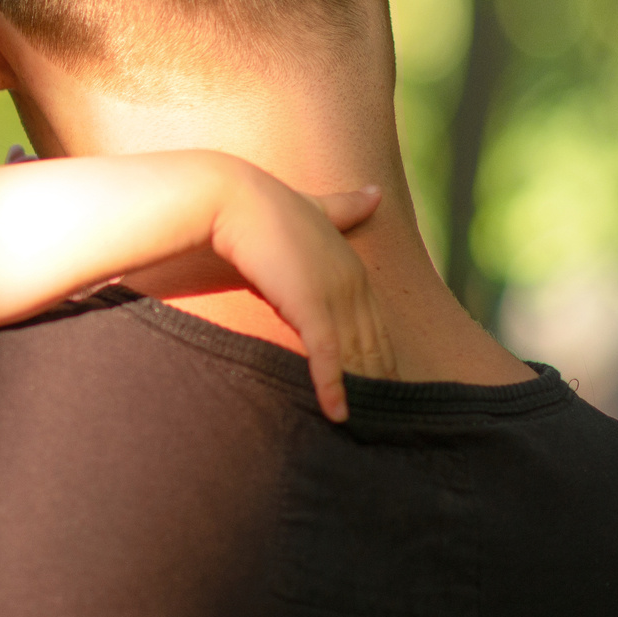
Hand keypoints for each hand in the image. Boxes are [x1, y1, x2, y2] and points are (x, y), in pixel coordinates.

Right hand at [247, 178, 393, 420]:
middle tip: (383, 416)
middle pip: (372, 343)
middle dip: (379, 379)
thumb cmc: (266, 203)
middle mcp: (351, 283)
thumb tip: (376, 191)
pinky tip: (337, 413)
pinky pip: (326, 355)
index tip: (386, 381)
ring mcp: (334, 295)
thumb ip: (346, 207)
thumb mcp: (315, 208)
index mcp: (352, 266)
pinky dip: (333, 386)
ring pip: (355, 354)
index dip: (381, 353)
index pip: (375, 321)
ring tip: (366, 425)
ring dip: (360, 390)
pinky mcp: (308, 306)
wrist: (231, 198)